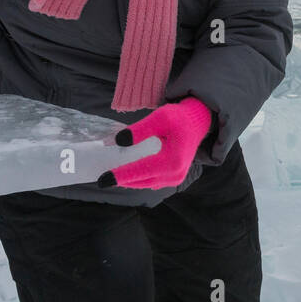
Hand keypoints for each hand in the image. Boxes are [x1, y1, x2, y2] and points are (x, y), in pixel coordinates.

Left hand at [97, 96, 214, 190]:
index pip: (141, 171)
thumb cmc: (179, 118)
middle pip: (141, 181)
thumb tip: (118, 142)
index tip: (102, 180)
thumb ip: (140, 130)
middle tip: (102, 177)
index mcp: (172, 160)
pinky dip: (139, 178)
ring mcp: (176, 179)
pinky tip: (128, 173)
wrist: (198, 123)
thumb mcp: (160, 117)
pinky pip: (152, 182)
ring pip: (146, 183)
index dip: (120, 175)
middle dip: (122, 179)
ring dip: (130, 180)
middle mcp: (175, 174)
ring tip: (112, 175)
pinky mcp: (175, 178)